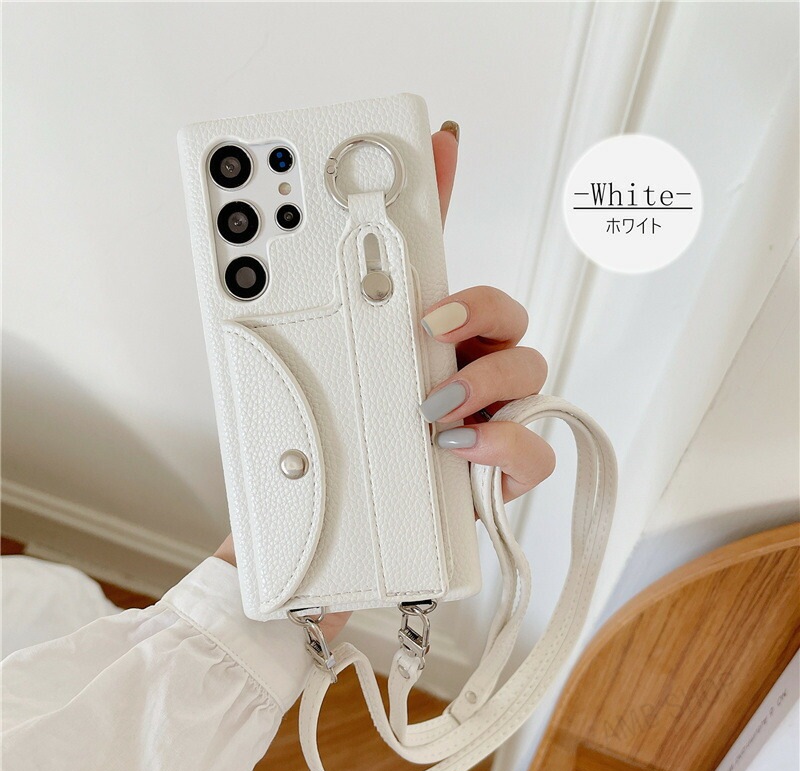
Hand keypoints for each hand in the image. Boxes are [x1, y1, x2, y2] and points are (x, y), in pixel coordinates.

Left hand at [214, 122, 554, 639]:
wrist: (314, 565)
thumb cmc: (303, 481)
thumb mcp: (283, 402)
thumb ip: (278, 346)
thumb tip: (244, 286)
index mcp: (401, 347)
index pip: (429, 261)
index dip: (441, 197)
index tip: (433, 140)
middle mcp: (448, 374)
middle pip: (500, 309)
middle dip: (478, 305)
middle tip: (430, 324)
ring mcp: (478, 420)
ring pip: (528, 368)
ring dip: (489, 376)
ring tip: (436, 410)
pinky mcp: (494, 473)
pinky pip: (535, 450)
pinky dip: (508, 446)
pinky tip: (465, 451)